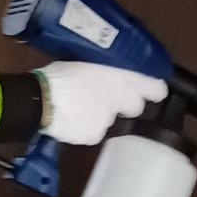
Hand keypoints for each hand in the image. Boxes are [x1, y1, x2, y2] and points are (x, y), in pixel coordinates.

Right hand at [38, 63, 165, 145]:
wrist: (41, 100)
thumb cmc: (61, 73)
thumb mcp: (87, 61)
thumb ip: (104, 69)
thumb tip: (108, 73)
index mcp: (121, 76)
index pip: (154, 87)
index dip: (154, 90)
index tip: (153, 91)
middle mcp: (121, 99)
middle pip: (136, 106)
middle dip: (127, 104)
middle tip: (109, 98)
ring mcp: (109, 119)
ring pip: (110, 119)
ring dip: (100, 113)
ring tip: (79, 106)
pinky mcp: (95, 135)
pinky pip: (93, 131)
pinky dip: (85, 127)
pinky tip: (71, 119)